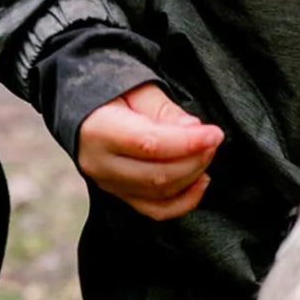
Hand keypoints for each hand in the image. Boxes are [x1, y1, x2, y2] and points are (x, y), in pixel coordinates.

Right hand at [77, 83, 224, 219]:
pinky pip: (156, 210)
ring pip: (159, 193)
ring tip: (206, 153)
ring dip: (192, 176)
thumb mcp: (137, 89)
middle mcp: (100, 164)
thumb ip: (165, 111)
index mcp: (99, 131)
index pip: (150, 145)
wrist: (86, 110)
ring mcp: (109, 184)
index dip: (187, 143)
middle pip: (157, 174)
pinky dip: (183, 201)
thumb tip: (194, 130)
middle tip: (212, 140)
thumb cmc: (112, 93)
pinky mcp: (121, 196)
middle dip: (194, 159)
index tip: (213, 134)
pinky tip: (199, 182)